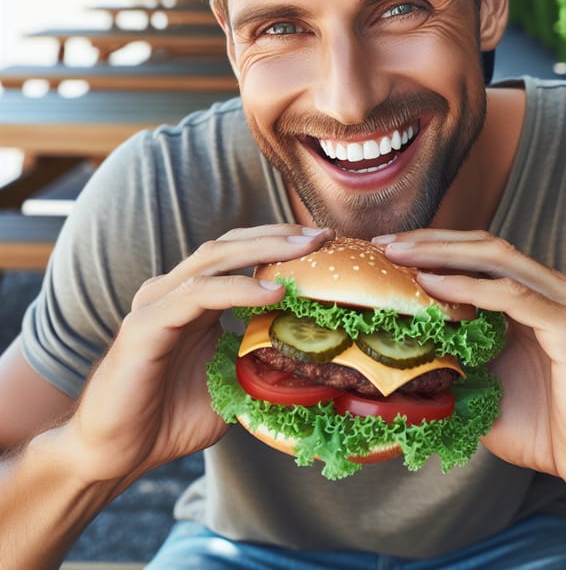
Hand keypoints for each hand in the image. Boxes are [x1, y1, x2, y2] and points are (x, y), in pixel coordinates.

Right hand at [67, 224, 332, 484]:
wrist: (116, 454)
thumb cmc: (169, 418)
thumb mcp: (230, 385)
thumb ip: (259, 363)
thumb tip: (307, 361)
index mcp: (193, 300)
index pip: (239, 255)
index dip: (281, 244)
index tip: (324, 243)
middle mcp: (174, 292)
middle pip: (230, 245)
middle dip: (279, 236)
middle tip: (322, 235)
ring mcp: (157, 304)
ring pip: (214, 259)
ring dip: (263, 249)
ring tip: (306, 249)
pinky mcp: (145, 326)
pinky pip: (196, 295)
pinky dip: (238, 289)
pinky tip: (273, 292)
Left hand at [379, 229, 565, 497]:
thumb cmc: (542, 427)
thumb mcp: (485, 382)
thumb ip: (456, 353)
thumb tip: (400, 342)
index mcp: (538, 296)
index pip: (481, 255)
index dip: (434, 246)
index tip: (388, 249)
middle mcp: (556, 290)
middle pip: (486, 246)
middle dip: (431, 241)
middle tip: (384, 244)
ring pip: (497, 259)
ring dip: (442, 254)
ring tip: (398, 255)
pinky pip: (512, 296)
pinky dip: (468, 287)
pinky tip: (431, 285)